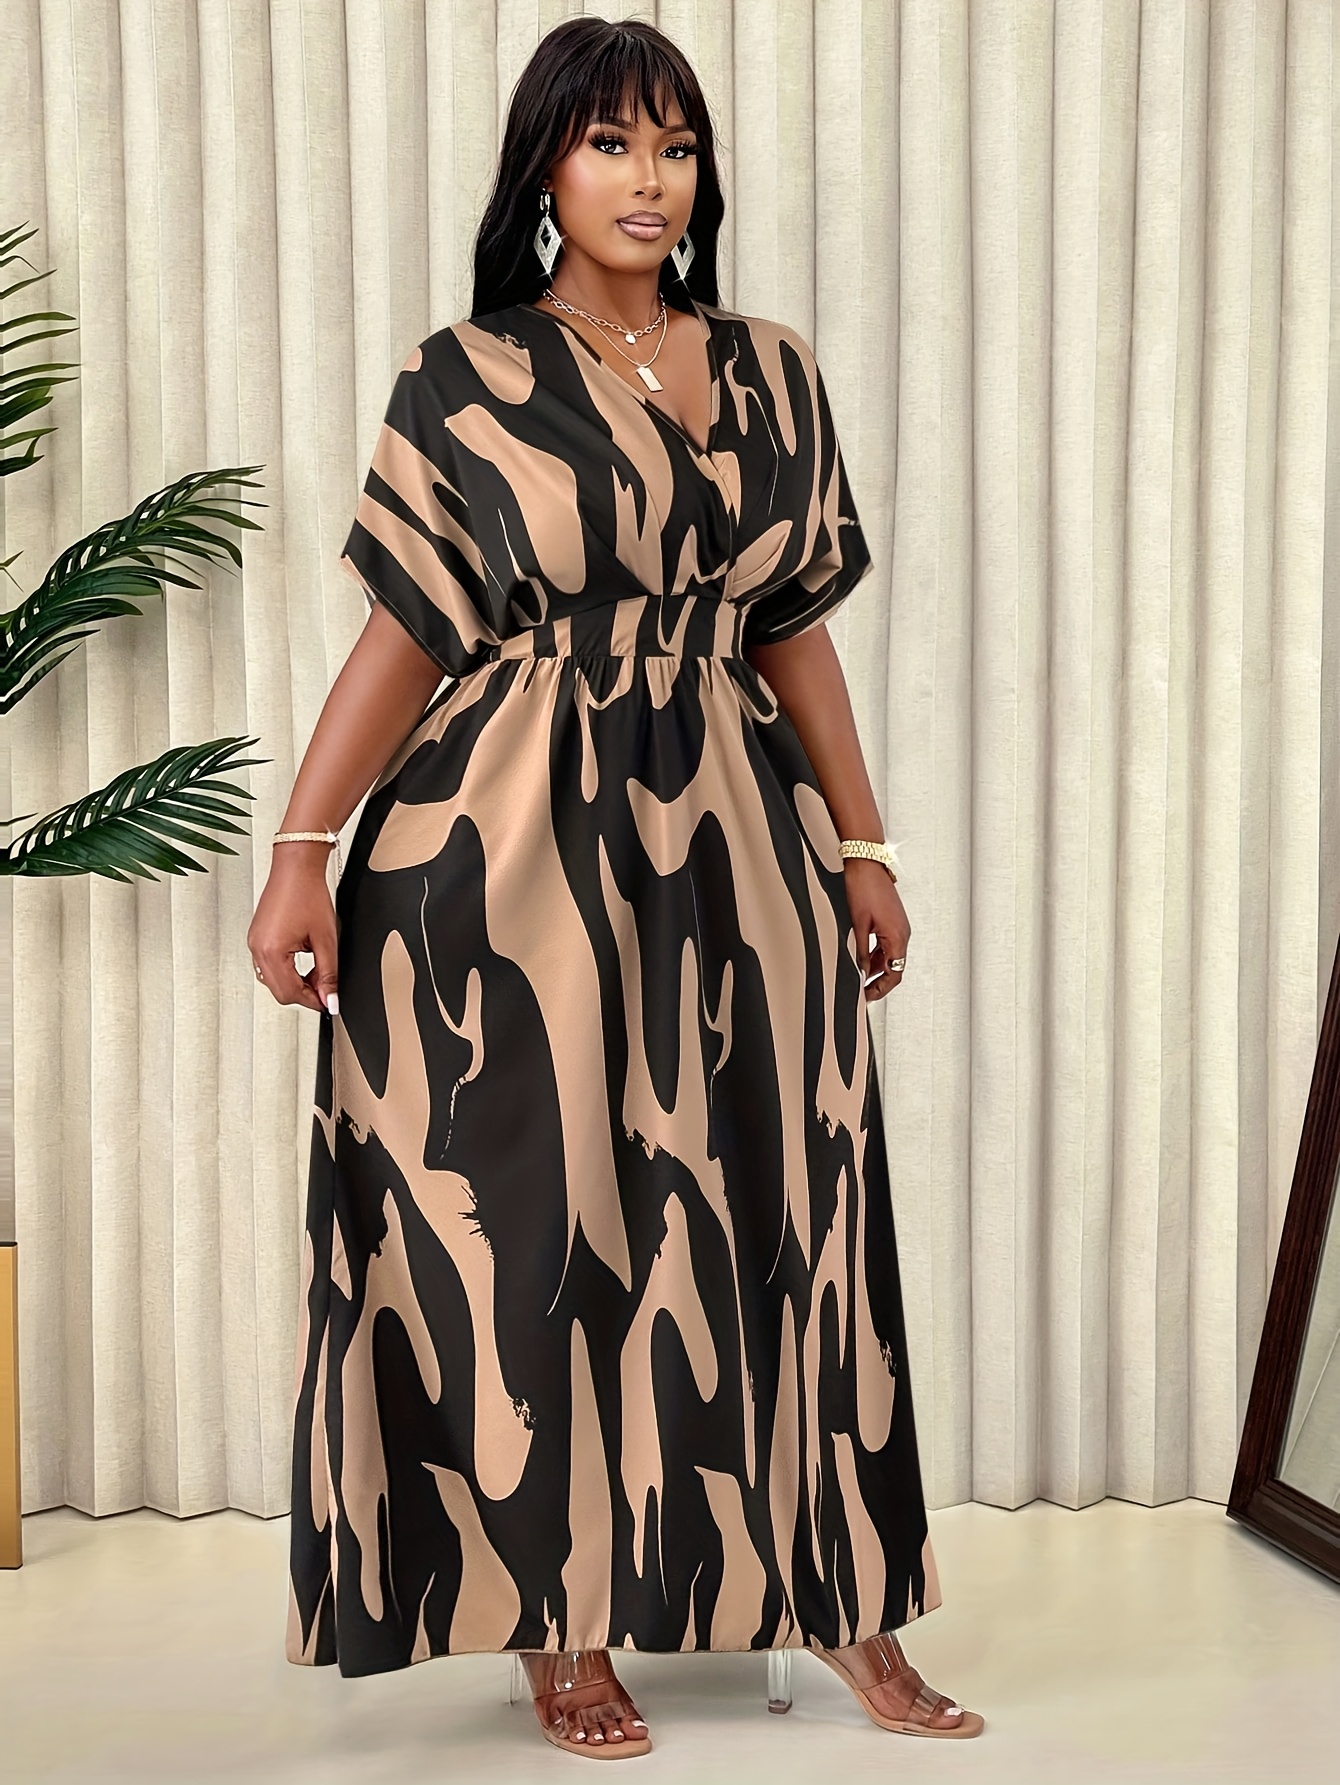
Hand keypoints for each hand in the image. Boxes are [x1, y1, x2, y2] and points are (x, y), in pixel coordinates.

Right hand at [247, 844, 338, 1013]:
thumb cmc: (308, 894)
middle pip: (279, 991)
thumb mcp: (326, 939)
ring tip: (318, 971)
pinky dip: (288, 970)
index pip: (289, 994)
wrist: (296, 868)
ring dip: (296, 982)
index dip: (312, 1001)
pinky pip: (270, 965)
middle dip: (304, 993)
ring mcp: (254, 943)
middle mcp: (257, 950)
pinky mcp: (258, 938)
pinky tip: (305, 962)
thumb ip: (329, 974)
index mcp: (270, 952)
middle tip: (326, 987)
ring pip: (274, 980)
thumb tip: (330, 999)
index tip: (329, 1001)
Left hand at [844, 860, 908, 1002]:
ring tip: (858, 976)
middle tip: (862, 991)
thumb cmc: (864, 887)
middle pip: (894, 966)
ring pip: (890, 955)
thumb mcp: (858, 924)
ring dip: (876, 967)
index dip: (881, 989)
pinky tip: (862, 957)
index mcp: (897, 936)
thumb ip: (861, 951)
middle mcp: (902, 932)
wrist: (867, 862)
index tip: (867, 997)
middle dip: (878, 981)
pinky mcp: (892, 919)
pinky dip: (876, 953)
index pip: (895, 973)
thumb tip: (860, 970)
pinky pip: (887, 943)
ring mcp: (898, 926)